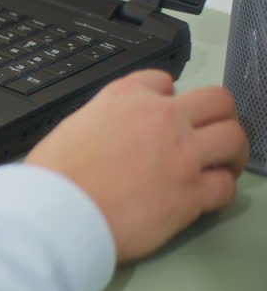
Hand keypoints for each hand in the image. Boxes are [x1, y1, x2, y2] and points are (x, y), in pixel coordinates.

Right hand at [26, 69, 248, 262]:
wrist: (57, 209)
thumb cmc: (56, 174)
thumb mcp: (76, 124)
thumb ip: (108, 119)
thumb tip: (122, 132)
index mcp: (126, 96)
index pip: (165, 81)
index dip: (169, 99)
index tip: (168, 115)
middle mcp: (161, 117)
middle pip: (217, 102)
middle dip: (218, 117)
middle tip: (211, 134)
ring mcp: (182, 154)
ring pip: (234, 138)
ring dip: (231, 152)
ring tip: (221, 164)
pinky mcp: (192, 193)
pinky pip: (227, 186)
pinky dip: (220, 191)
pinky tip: (206, 196)